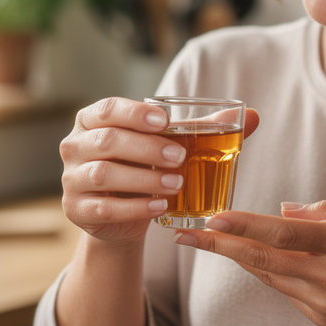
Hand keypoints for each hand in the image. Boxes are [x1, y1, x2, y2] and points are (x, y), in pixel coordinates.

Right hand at [59, 97, 260, 245]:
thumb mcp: (168, 147)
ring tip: (177, 184)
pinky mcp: (76, 209)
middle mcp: (75, 145)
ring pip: (104, 174)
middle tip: (180, 157)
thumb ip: (205, 130)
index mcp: (93, 120)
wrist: (119, 216)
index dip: (135, 114)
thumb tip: (253, 116)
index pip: (108, 109)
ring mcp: (71, 178)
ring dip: (144, 178)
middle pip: (107, 141)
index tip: (167, 122)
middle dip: (146, 148)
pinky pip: (105, 207)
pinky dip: (135, 208)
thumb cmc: (144, 169)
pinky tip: (161, 207)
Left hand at [174, 201, 325, 325]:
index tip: (213, 218)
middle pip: (263, 258)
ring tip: (210, 241)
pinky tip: (258, 258)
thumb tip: (281, 210)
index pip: (282, 232)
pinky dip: (272, 272)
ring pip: (270, 275)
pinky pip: (288, 291)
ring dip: (240, 257)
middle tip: (186, 235)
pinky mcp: (323, 319)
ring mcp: (325, 302)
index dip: (244, 225)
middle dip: (220, 246)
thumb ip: (323, 211)